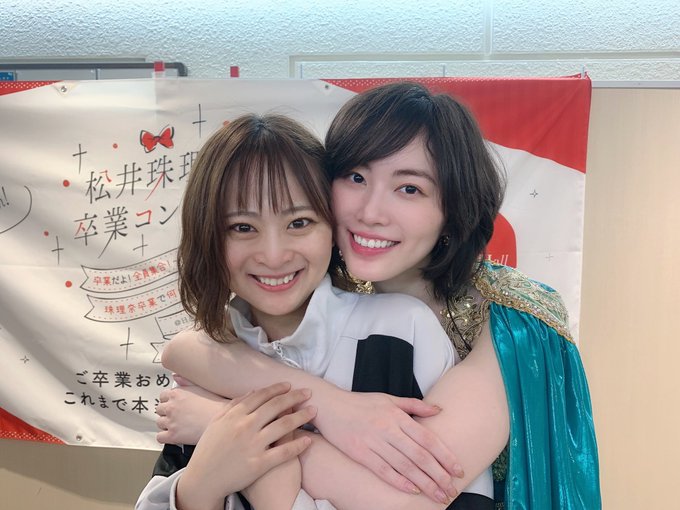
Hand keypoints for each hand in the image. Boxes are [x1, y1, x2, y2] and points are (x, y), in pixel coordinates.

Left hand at [155, 376, 228, 444]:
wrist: (223, 419)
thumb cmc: (216, 404)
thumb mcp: (202, 386)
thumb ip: (186, 381)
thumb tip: (175, 376)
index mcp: (177, 393)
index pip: (163, 396)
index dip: (169, 400)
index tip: (174, 404)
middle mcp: (171, 406)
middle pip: (159, 409)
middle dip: (167, 412)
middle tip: (177, 415)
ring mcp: (171, 421)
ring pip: (159, 423)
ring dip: (166, 424)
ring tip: (178, 425)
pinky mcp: (173, 435)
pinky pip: (160, 437)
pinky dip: (165, 437)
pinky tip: (174, 435)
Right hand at [176, 382, 315, 509]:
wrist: (203, 479)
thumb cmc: (209, 450)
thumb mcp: (216, 423)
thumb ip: (233, 406)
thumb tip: (252, 392)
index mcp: (234, 415)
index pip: (261, 396)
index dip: (277, 389)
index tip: (289, 385)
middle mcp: (245, 427)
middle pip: (276, 406)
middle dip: (294, 397)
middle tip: (308, 392)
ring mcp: (253, 445)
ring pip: (284, 426)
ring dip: (301, 416)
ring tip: (313, 411)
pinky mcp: (259, 464)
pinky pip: (284, 452)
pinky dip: (298, 445)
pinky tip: (309, 440)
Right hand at [313, 390, 461, 503]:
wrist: (330, 406)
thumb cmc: (361, 403)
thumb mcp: (389, 398)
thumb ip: (415, 405)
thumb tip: (438, 410)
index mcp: (397, 416)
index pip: (427, 438)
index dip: (445, 456)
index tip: (458, 469)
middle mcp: (388, 429)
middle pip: (419, 456)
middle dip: (439, 475)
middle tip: (452, 489)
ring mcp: (374, 442)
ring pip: (404, 466)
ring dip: (424, 483)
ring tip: (438, 495)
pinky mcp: (360, 453)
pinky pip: (383, 470)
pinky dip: (399, 481)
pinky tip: (412, 490)